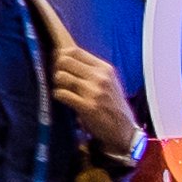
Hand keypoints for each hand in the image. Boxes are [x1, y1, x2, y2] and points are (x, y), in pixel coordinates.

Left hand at [48, 29, 137, 152]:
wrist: (124, 130)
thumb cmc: (112, 106)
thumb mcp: (108, 82)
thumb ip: (90, 70)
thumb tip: (63, 57)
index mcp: (104, 68)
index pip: (75, 51)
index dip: (60, 55)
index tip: (57, 63)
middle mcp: (100, 77)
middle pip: (64, 60)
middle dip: (56, 68)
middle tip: (59, 79)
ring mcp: (94, 91)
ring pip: (60, 76)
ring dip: (57, 84)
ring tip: (63, 91)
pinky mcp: (87, 107)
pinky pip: (61, 94)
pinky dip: (58, 96)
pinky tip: (63, 101)